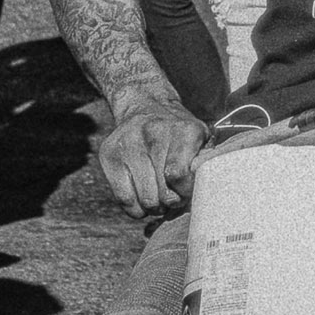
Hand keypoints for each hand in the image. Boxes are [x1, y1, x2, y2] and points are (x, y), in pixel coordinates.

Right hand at [96, 94, 206, 216]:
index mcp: (183, 129)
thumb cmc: (178, 133)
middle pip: (161, 193)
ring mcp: (128, 143)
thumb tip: (205, 192)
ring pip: (143, 200)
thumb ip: (205, 165)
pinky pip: (124, 200)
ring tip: (158, 194)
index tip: (185, 191)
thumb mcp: (201, 140)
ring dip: (154, 207)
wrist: (146, 106)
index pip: (178, 175)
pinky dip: (135, 208)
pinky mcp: (108, 154)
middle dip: (170, 202)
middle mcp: (153, 131)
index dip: (183, 192)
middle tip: (172, 195)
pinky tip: (142, 196)